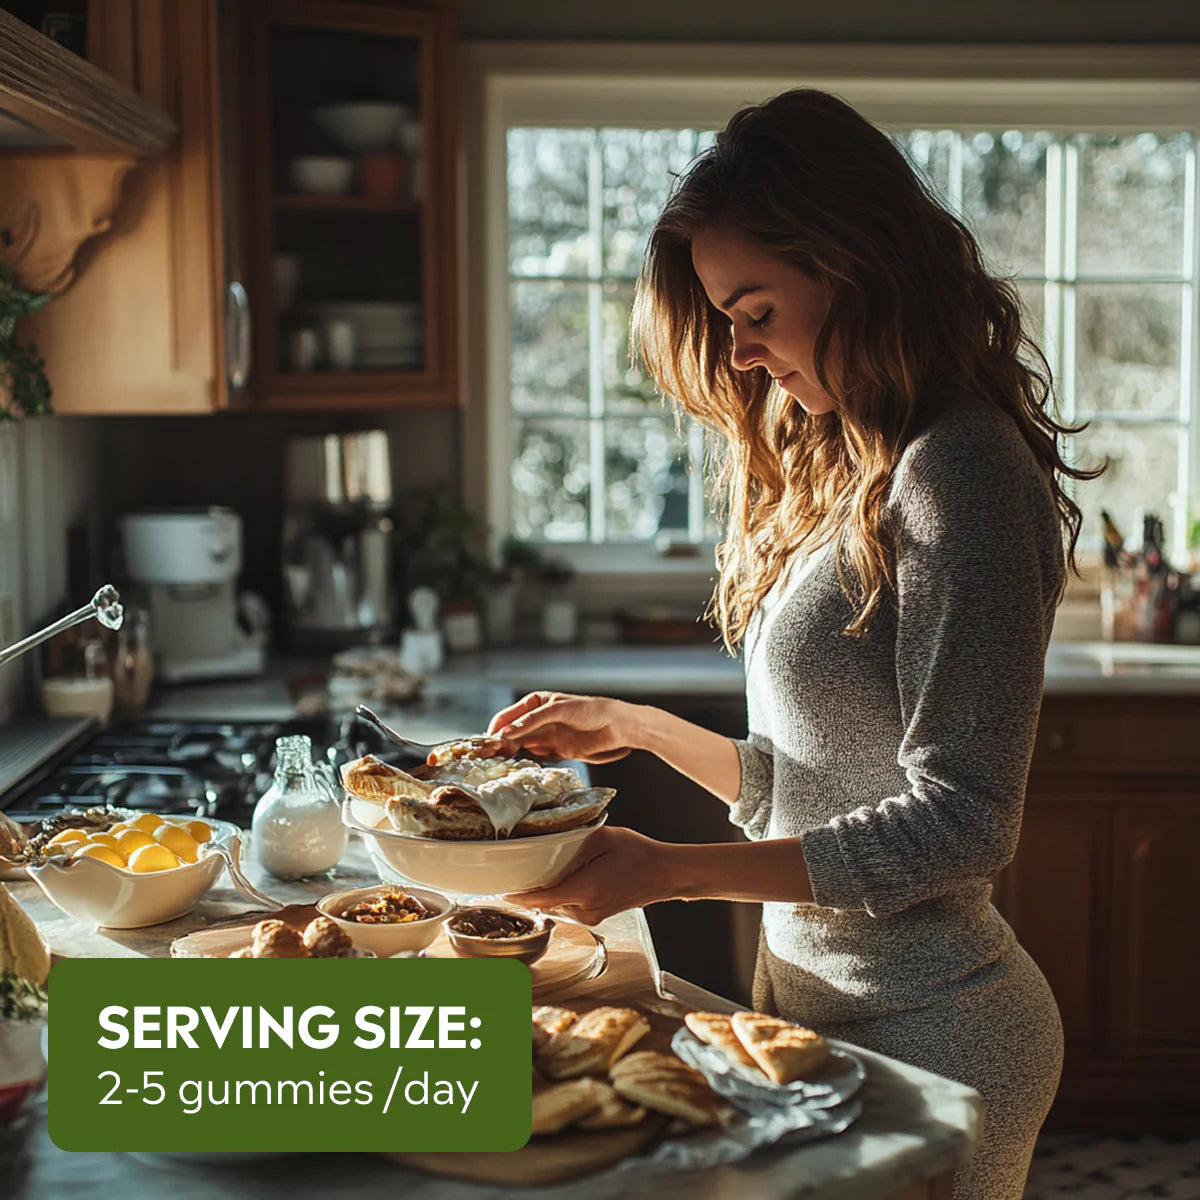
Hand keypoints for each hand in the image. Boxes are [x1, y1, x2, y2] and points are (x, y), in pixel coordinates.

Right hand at [487, 692, 638, 762]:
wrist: (617, 727)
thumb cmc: (590, 710)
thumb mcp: (558, 710)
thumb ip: (532, 721)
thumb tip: (506, 733)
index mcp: (536, 703)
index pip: (508, 716)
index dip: (495, 729)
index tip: (486, 742)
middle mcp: (538, 720)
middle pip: (511, 733)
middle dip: (498, 744)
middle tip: (487, 758)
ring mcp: (546, 736)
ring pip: (520, 746)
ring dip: (509, 755)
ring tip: (497, 765)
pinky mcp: (555, 751)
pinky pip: (534, 757)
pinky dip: (525, 762)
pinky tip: (517, 768)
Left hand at [506, 826, 677, 924]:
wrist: (664, 874)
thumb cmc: (638, 853)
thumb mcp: (602, 838)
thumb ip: (572, 844)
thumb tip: (547, 844)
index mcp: (585, 890)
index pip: (540, 899)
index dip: (517, 896)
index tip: (499, 889)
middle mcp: (585, 910)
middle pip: (544, 904)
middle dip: (528, 891)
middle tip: (513, 873)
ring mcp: (591, 917)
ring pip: (555, 907)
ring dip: (544, 893)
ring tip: (537, 873)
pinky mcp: (595, 916)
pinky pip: (567, 907)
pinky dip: (559, 896)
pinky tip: (562, 879)